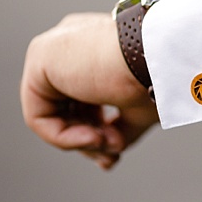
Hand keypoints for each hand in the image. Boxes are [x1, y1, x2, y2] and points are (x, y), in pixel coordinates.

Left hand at [20, 12, 159, 169]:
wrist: (164, 56)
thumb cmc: (160, 77)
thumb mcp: (139, 110)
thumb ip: (119, 127)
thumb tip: (108, 152)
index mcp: (94, 48)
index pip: (82, 99)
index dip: (96, 132)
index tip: (116, 153)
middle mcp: (70, 44)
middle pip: (65, 109)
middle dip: (88, 140)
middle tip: (112, 156)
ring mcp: (52, 49)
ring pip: (51, 115)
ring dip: (81, 141)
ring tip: (110, 143)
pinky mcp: (40, 58)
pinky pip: (37, 115)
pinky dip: (63, 137)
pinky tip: (93, 137)